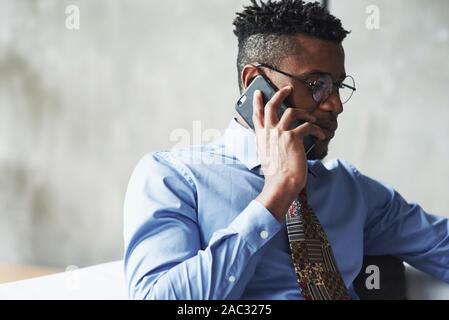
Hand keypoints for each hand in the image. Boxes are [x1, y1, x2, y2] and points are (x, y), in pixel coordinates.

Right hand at [253, 86, 324, 221]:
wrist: (281, 184)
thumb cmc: (276, 175)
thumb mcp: (266, 157)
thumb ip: (268, 145)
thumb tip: (275, 141)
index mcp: (260, 137)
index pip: (256, 115)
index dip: (257, 102)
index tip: (258, 92)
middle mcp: (268, 132)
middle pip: (272, 105)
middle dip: (280, 94)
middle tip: (288, 88)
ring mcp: (280, 133)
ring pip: (292, 111)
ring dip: (305, 112)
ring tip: (311, 116)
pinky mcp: (293, 137)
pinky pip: (308, 126)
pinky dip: (317, 129)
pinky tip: (322, 134)